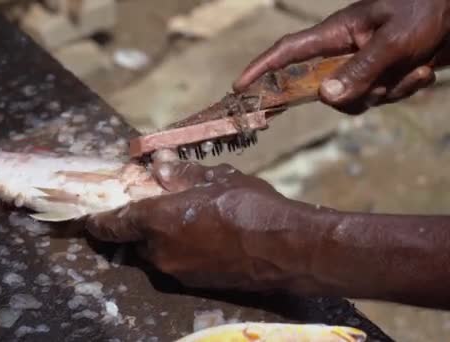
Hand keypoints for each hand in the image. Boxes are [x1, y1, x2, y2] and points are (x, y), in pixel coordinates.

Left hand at [85, 152, 330, 292]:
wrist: (286, 250)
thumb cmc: (248, 206)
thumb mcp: (215, 179)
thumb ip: (180, 175)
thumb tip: (159, 167)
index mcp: (157, 221)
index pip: (113, 223)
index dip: (99, 220)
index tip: (91, 216)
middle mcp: (159, 251)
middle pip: (133, 239)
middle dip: (137, 225)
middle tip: (152, 207)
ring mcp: (176, 271)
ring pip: (154, 252)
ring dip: (159, 238)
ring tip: (183, 219)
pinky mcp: (194, 283)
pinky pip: (174, 263)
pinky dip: (176, 249)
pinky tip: (200, 236)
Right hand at [233, 0, 449, 113]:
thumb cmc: (427, 11)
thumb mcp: (394, 42)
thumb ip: (359, 70)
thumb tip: (325, 98)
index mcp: (337, 33)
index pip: (288, 51)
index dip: (261, 68)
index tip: (240, 87)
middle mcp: (344, 51)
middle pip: (323, 88)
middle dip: (354, 94)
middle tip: (385, 82)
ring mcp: (362, 65)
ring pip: (354, 98)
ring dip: (388, 91)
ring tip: (419, 68)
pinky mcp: (380, 76)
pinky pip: (378, 98)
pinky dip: (402, 90)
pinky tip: (425, 71)